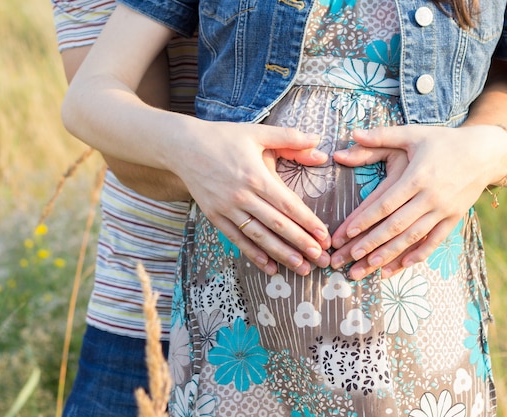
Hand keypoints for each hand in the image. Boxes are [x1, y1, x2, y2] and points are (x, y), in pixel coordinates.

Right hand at [169, 120, 332, 275]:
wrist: (182, 146)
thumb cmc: (223, 137)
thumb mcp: (257, 132)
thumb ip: (289, 137)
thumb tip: (318, 141)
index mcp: (256, 176)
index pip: (288, 205)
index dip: (308, 222)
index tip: (324, 236)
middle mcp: (242, 196)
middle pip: (277, 225)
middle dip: (301, 243)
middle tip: (321, 258)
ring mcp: (227, 209)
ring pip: (259, 236)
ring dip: (281, 254)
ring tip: (301, 268)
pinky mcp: (215, 216)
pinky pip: (238, 239)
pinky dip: (254, 255)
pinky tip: (270, 267)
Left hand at [330, 125, 502, 279]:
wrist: (486, 152)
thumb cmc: (443, 141)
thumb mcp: (413, 134)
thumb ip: (381, 135)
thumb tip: (352, 133)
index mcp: (416, 177)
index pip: (385, 203)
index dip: (364, 220)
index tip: (346, 233)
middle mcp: (430, 197)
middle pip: (396, 225)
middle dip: (371, 243)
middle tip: (350, 257)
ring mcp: (444, 210)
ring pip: (413, 237)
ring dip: (391, 254)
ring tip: (371, 267)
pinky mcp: (454, 218)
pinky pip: (435, 240)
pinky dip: (419, 254)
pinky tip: (403, 265)